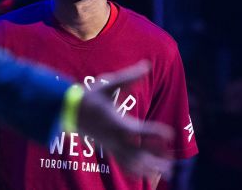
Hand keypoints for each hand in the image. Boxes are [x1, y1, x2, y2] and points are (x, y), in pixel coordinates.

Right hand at [77, 61, 173, 178]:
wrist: (68, 111)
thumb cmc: (90, 96)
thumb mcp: (109, 83)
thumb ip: (129, 77)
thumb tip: (146, 65)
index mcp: (117, 123)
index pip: (140, 130)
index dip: (156, 133)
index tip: (170, 134)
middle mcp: (115, 138)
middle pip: (139, 153)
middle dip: (157, 157)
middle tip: (173, 160)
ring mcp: (111, 146)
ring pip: (133, 162)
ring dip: (151, 168)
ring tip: (167, 171)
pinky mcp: (109, 149)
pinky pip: (124, 164)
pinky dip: (137, 171)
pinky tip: (148, 175)